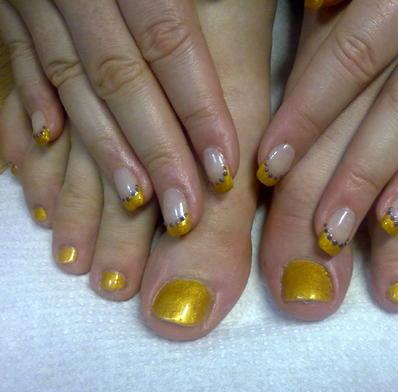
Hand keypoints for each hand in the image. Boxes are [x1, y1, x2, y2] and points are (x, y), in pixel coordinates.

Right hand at [0, 0, 238, 236]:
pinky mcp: (3, 0)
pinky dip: (28, 106)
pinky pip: (13, 59)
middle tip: (186, 216)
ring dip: (100, 149)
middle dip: (155, 153)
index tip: (226, 170)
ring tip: (132, 203)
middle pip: (120, 81)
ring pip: (68, 82)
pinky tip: (45, 149)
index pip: (168, 46)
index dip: (197, 111)